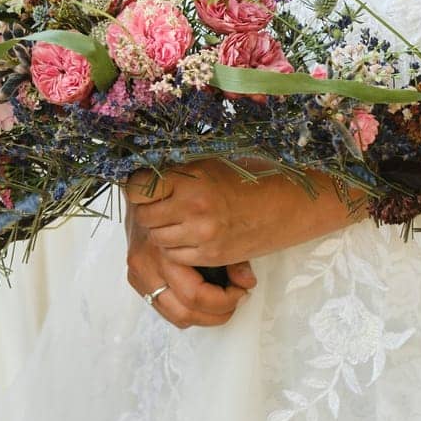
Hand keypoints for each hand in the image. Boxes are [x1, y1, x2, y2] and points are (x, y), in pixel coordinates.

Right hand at [126, 200, 253, 327]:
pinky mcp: (134, 277)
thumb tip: (247, 282)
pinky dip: (185, 311)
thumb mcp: (213, 222)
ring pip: (174, 315)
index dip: (226, 299)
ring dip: (203, 317)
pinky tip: (201, 300)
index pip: (196, 295)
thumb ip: (232, 254)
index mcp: (165, 250)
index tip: (242, 289)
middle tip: (236, 299)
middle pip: (185, 311)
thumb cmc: (183, 203)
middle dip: (217, 313)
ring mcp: (138, 273)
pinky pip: (162, 308)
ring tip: (222, 305)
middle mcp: (147, 265)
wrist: (143, 188)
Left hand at [127, 160, 362, 269]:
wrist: (283, 206)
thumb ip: (173, 172)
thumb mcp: (205, 165)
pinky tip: (188, 235)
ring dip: (161, 231)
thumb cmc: (242, 179)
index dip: (138, 189)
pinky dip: (176, 247)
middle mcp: (192, 206)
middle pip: (145, 216)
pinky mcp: (211, 255)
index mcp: (189, 179)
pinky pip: (175, 255)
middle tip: (160, 206)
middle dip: (148, 211)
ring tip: (176, 220)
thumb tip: (136, 173)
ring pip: (157, 238)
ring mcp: (201, 234)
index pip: (138, 188)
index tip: (145, 188)